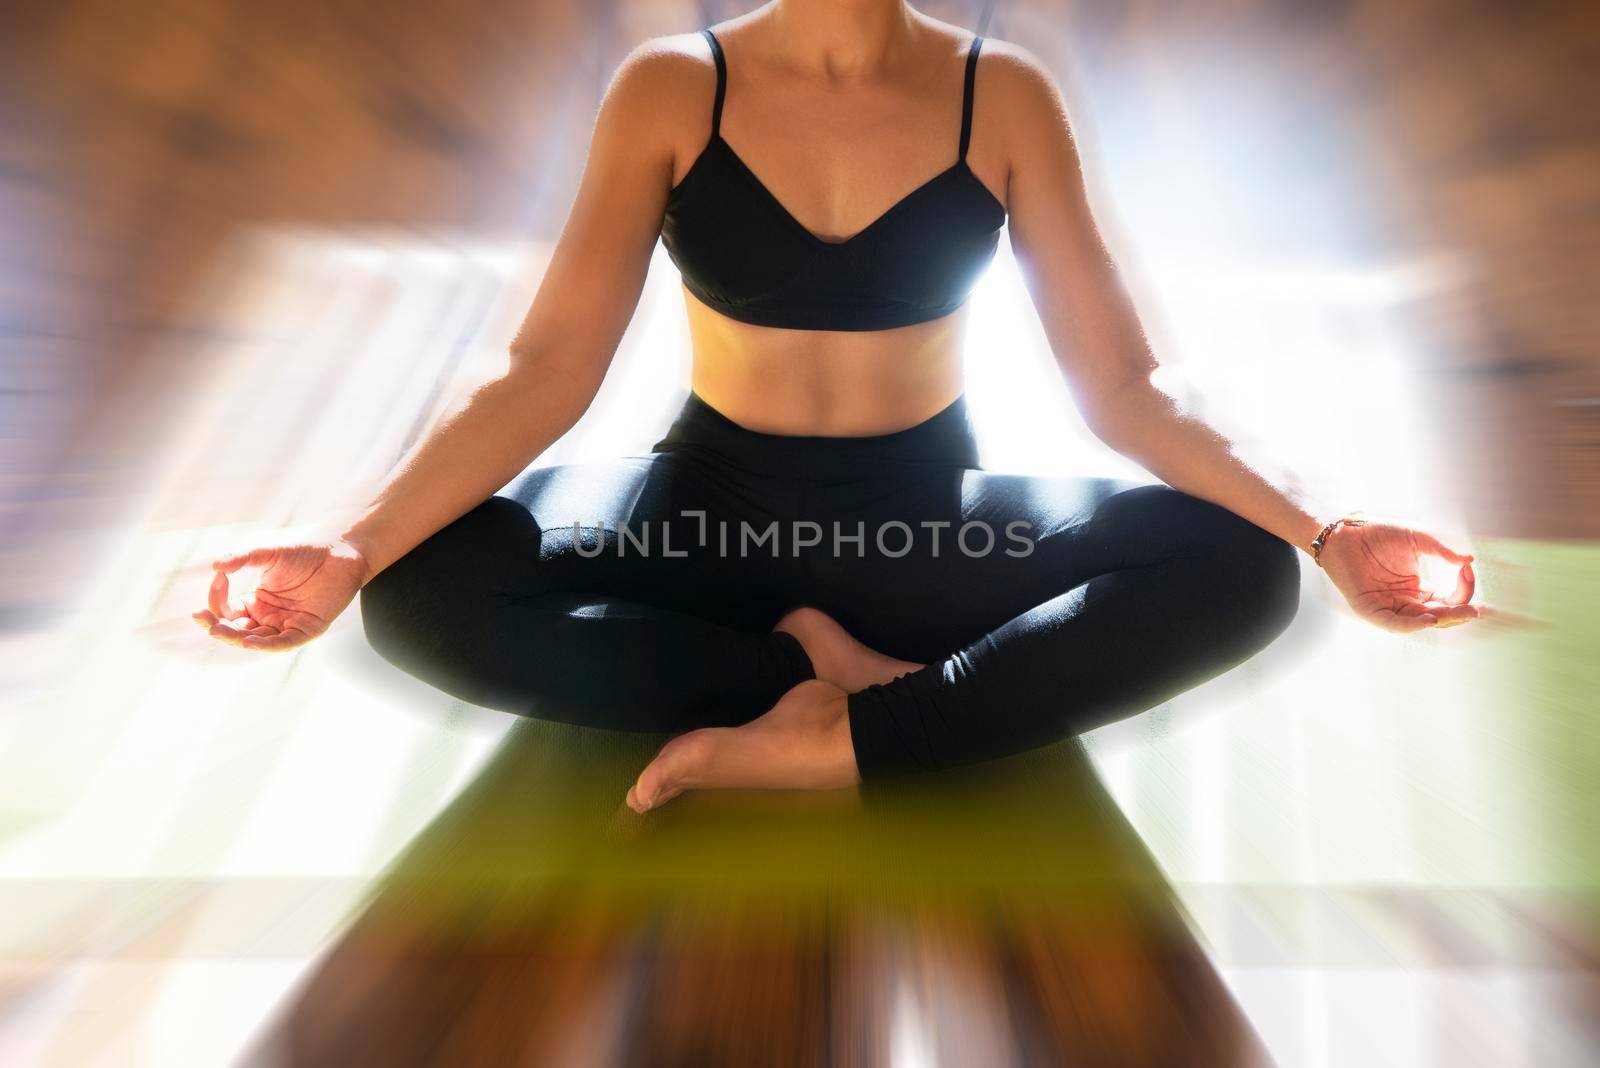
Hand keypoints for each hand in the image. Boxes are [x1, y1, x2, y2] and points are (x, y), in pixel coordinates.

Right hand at [192, 537, 370, 651]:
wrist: (339, 549)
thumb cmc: (303, 549)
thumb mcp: (266, 553)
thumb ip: (242, 558)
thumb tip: (215, 566)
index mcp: (256, 601)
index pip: (228, 611)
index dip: (217, 601)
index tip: (218, 580)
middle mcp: (269, 617)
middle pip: (237, 631)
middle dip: (219, 628)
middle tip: (205, 622)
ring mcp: (287, 624)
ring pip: (256, 641)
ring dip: (236, 638)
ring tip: (218, 631)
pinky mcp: (308, 629)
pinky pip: (284, 643)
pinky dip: (265, 645)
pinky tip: (248, 641)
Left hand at [1315, 519, 1480, 632]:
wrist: (1346, 530)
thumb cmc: (1380, 533)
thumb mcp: (1418, 540)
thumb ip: (1442, 551)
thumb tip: (1470, 560)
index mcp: (1419, 589)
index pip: (1448, 599)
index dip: (1463, 590)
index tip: (1469, 571)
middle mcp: (1406, 601)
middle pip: (1439, 615)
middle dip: (1460, 614)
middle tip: (1478, 611)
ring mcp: (1388, 607)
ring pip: (1420, 622)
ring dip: (1443, 619)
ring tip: (1463, 612)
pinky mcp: (1369, 609)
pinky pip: (1393, 623)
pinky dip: (1412, 625)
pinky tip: (1430, 619)